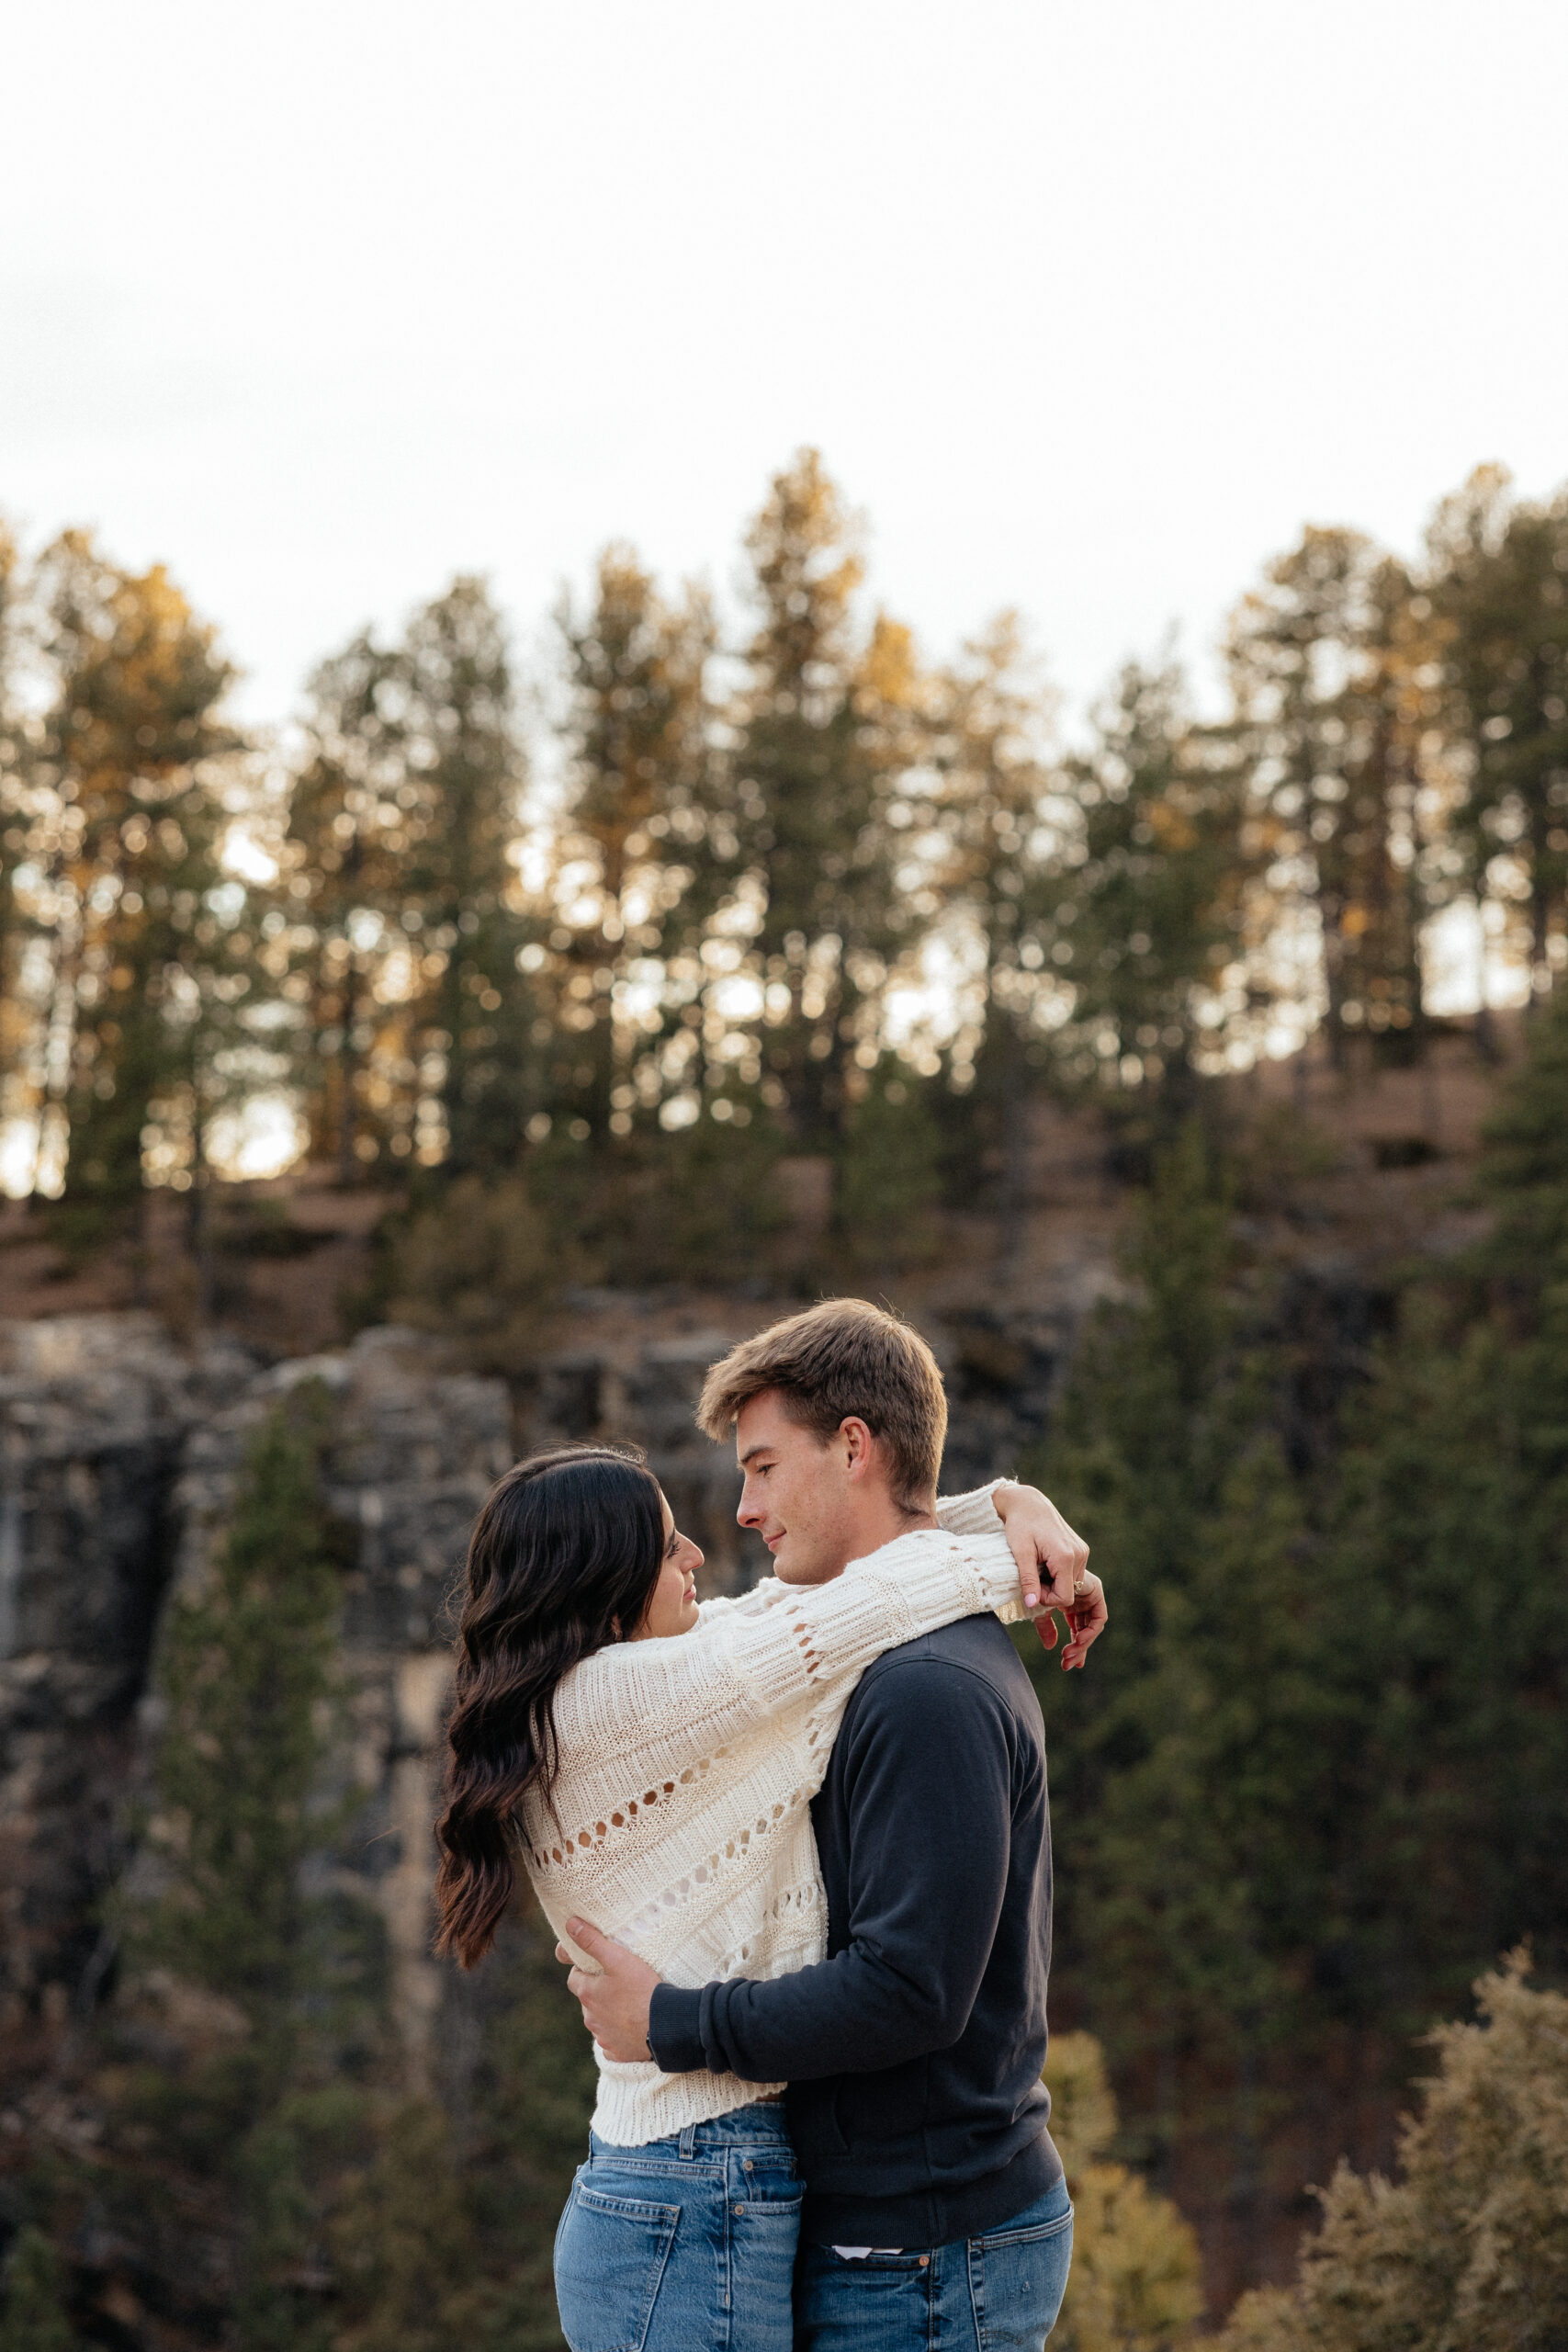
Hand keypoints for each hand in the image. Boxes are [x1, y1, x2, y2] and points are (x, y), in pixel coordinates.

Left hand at [556, 1917, 663, 2061]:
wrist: (665, 2027)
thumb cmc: (642, 1990)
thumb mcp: (618, 1959)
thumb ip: (593, 1941)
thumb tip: (570, 1924)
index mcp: (587, 1993)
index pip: (574, 1978)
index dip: (584, 1970)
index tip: (601, 1966)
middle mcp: (590, 2018)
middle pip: (587, 2000)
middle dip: (598, 1992)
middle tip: (620, 1983)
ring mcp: (603, 2037)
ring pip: (599, 2021)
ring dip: (608, 2012)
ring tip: (630, 2003)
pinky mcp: (617, 2052)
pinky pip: (612, 2041)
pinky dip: (618, 2034)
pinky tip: (633, 2026)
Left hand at [991, 1482, 1105, 1670]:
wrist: (1027, 1502)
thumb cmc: (1018, 1525)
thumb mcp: (1019, 1552)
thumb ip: (1027, 1579)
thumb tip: (1032, 1607)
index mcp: (1066, 1557)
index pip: (1065, 1598)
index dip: (1049, 1606)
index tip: (1033, 1604)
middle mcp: (1079, 1558)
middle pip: (1080, 1603)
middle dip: (1079, 1633)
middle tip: (1069, 1661)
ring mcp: (1080, 1558)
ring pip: (1080, 1599)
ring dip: (1077, 1625)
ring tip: (1071, 1657)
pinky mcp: (1076, 1558)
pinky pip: (1075, 1589)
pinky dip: (1072, 1610)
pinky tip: (1068, 1634)